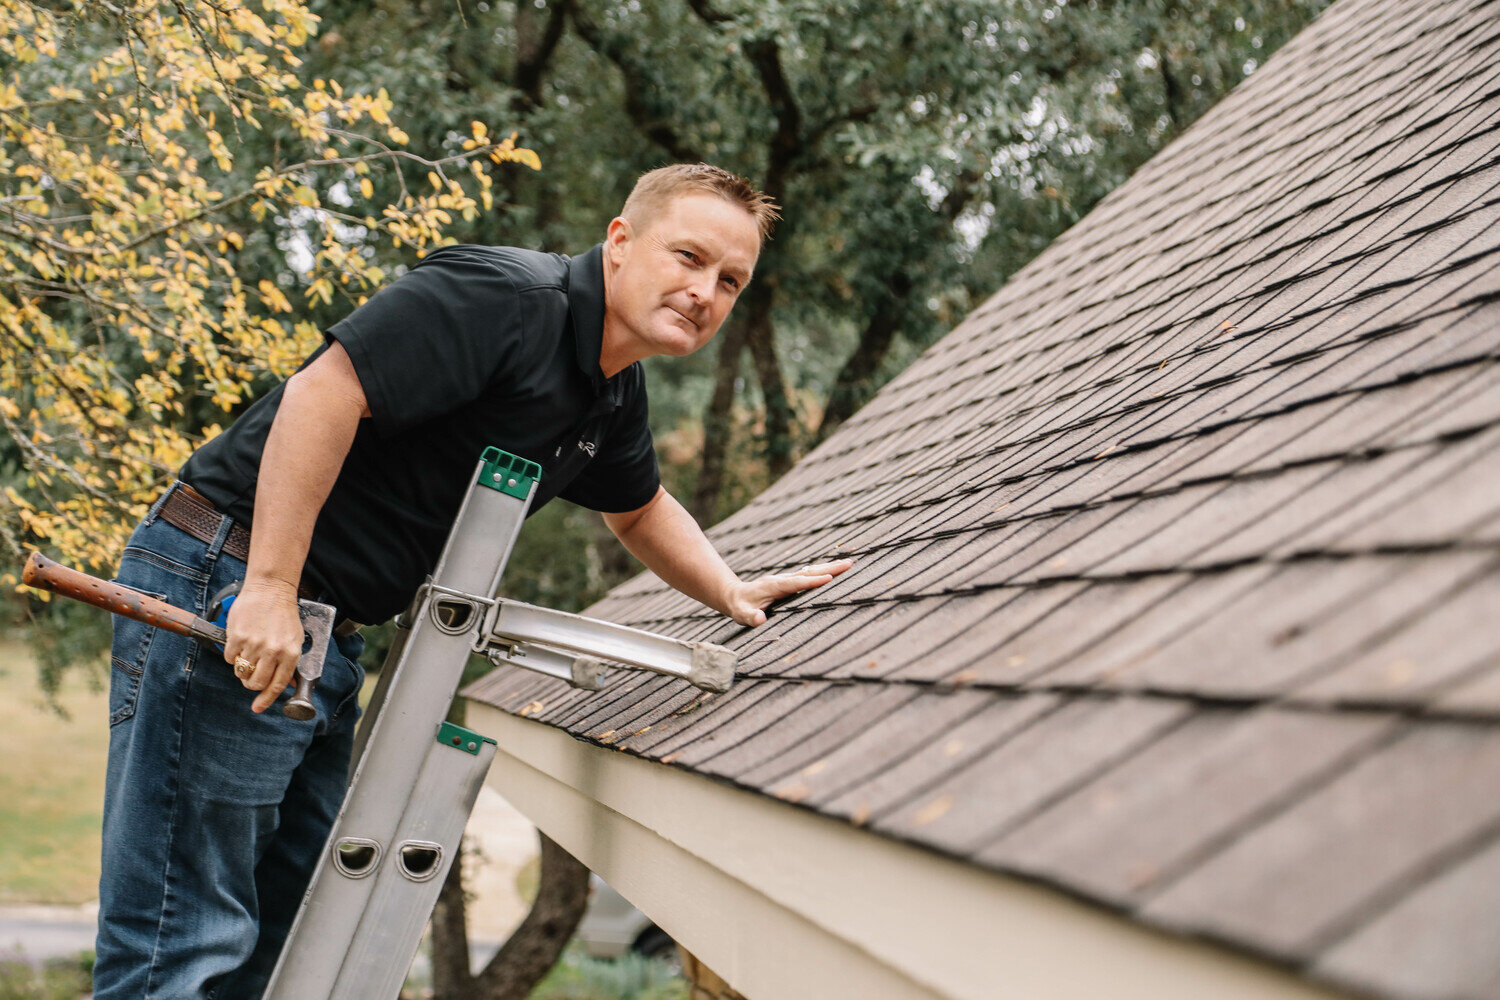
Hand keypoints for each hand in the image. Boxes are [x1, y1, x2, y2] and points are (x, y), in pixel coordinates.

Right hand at [223, 578, 305, 713]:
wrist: (270, 589)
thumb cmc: (283, 614)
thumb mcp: (295, 639)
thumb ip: (290, 662)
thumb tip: (288, 684)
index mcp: (290, 654)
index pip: (277, 685)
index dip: (266, 699)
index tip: (258, 707)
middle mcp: (273, 651)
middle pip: (255, 683)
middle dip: (251, 684)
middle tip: (251, 676)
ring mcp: (254, 644)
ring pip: (241, 671)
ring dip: (242, 667)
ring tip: (248, 652)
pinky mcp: (237, 637)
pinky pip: (229, 658)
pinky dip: (233, 655)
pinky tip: (240, 642)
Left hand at [724, 559, 853, 626]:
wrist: (734, 595)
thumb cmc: (739, 607)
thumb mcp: (741, 615)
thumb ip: (750, 617)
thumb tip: (760, 619)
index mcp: (774, 586)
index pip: (797, 583)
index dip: (813, 581)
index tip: (830, 578)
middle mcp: (783, 579)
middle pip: (809, 571)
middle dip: (829, 568)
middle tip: (849, 563)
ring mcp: (786, 578)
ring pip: (811, 570)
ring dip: (829, 566)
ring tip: (848, 563)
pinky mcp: (789, 581)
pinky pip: (808, 574)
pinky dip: (822, 570)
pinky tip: (834, 570)